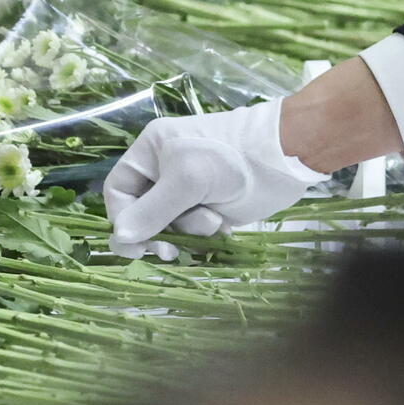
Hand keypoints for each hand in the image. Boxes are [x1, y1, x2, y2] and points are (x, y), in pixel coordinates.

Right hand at [101, 59, 400, 256]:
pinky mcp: (212, 206)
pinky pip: (194, 231)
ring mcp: (190, 190)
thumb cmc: (233, 157)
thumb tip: (117, 239)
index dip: (124, 219)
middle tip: (168, 252)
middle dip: (158, 231)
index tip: (137, 244)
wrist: (286, 156)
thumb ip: (152, 211)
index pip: (119, 192)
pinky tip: (224, 223)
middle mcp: (166, 170)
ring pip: (169, 226)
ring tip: (213, 219)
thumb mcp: (187, 179)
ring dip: (188, 230)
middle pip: (142, 213)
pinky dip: (206, 232)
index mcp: (151, 152)